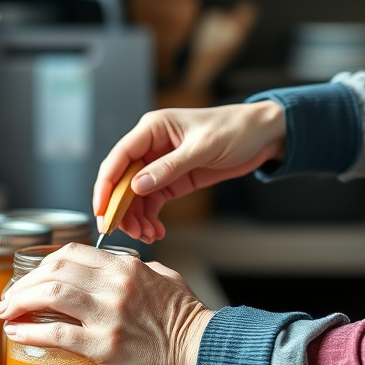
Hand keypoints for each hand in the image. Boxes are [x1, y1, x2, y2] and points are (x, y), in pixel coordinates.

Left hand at [0, 243, 212, 364]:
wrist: (200, 349)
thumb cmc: (184, 316)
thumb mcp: (161, 276)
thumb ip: (135, 268)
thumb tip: (116, 268)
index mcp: (124, 266)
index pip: (71, 253)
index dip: (43, 264)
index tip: (31, 277)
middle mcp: (113, 285)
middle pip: (54, 271)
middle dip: (24, 283)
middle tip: (9, 297)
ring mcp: (107, 315)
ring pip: (50, 296)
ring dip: (20, 302)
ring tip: (6, 312)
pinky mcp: (104, 346)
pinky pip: (57, 334)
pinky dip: (31, 331)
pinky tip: (16, 332)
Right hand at [93, 100, 285, 242]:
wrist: (262, 136)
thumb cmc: (234, 130)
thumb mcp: (202, 148)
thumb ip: (169, 167)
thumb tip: (136, 187)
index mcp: (152, 128)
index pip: (119, 157)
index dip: (106, 184)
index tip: (102, 209)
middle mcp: (151, 146)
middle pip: (123, 179)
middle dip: (121, 207)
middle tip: (126, 232)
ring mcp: (161, 164)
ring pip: (136, 195)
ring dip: (137, 217)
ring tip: (146, 236)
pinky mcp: (173, 179)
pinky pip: (153, 201)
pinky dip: (151, 218)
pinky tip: (156, 232)